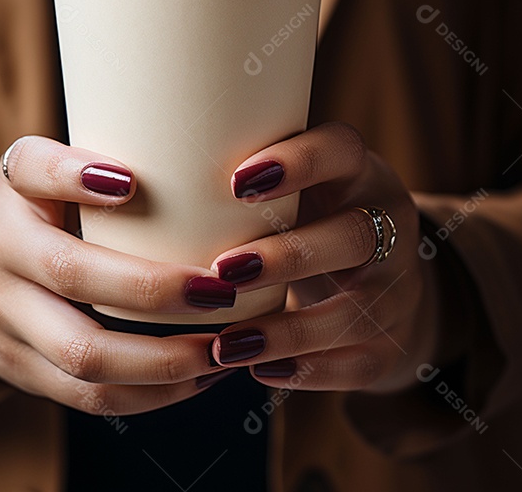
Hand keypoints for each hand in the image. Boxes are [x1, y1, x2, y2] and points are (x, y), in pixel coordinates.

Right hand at [0, 136, 230, 414]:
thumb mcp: (39, 167)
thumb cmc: (28, 207)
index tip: (131, 181)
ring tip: (222, 350)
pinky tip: (200, 377)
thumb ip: (88, 162)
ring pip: (85, 358)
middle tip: (221, 289)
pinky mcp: (22, 371)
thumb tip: (173, 163)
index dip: (77, 175)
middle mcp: (0, 258)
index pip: (37, 173)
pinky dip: (153, 394)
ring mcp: (6, 323)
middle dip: (155, 290)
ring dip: (164, 361)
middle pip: (73, 277)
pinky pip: (90, 398)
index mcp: (11, 196)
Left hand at [208, 122, 438, 393]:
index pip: (342, 150)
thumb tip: (124, 173)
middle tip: (223, 271)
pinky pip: (359, 362)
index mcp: (358, 171)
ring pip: (355, 309)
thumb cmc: (304, 216)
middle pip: (353, 236)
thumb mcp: (292, 185)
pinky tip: (258, 370)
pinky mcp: (390, 340)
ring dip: (289, 330)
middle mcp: (388, 223)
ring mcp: (396, 286)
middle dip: (288, 256)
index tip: (236, 183)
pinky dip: (308, 371)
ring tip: (227, 344)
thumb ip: (238, 178)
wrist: (378, 276)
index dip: (297, 164)